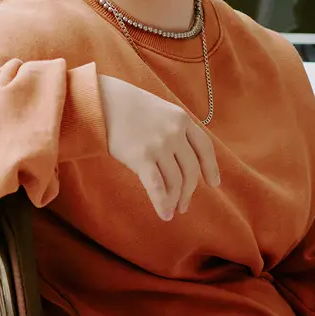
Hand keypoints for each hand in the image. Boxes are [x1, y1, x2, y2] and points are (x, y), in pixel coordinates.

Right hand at [97, 74, 219, 220]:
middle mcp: (174, 133)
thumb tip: (181, 160)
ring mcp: (159, 145)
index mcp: (182, 119)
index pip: (205, 148)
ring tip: (172, 211)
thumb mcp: (160, 110)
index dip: (211, 168)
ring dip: (175, 200)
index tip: (214, 183)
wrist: (101, 100)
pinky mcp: (141, 157)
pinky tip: (165, 215)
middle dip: (189, 192)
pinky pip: (157, 186)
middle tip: (184, 206)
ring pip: (175, 181)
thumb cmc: (127, 106)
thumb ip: (174, 130)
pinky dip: (163, 204)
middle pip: (190, 170)